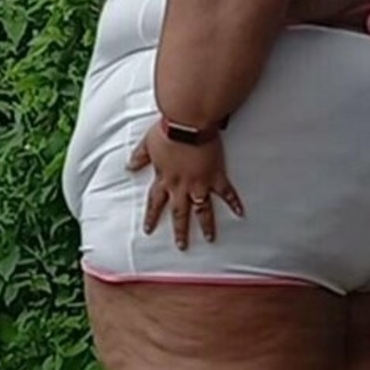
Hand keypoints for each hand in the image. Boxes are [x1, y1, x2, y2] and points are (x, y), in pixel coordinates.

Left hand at [127, 123, 243, 250]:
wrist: (188, 123)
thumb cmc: (168, 130)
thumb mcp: (148, 143)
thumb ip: (140, 157)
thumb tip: (130, 166)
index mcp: (164, 178)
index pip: (155, 203)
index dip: (151, 217)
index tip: (149, 230)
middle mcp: (181, 186)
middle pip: (180, 213)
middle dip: (180, 231)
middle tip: (182, 246)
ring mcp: (199, 183)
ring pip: (203, 210)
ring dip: (206, 225)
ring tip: (210, 238)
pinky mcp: (215, 175)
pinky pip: (226, 193)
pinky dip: (234, 202)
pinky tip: (240, 213)